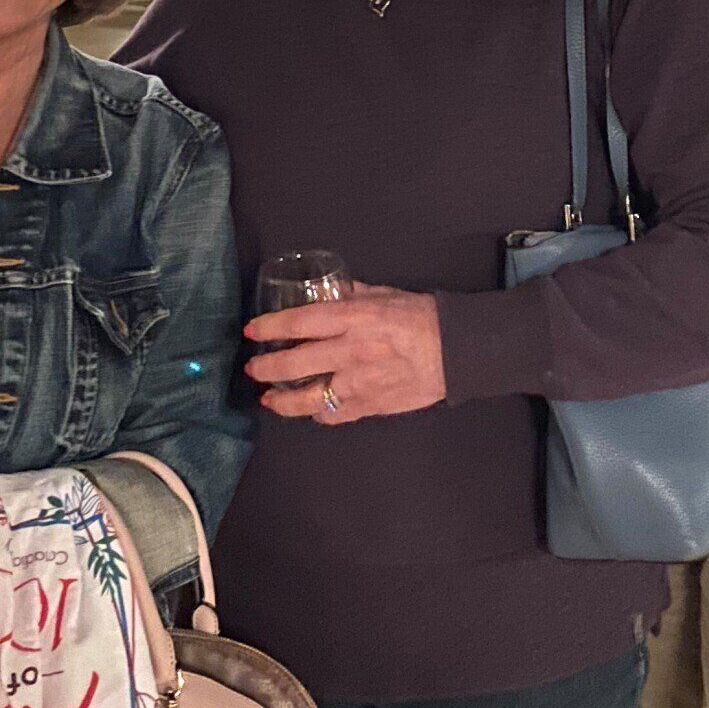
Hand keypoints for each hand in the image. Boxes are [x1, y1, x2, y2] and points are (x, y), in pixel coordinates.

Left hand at [244, 284, 445, 424]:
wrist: (456, 352)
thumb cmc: (421, 317)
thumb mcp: (384, 294)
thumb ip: (351, 295)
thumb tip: (325, 292)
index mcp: (354, 319)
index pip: (300, 322)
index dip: (270, 327)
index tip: (253, 330)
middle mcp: (350, 352)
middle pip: (294, 364)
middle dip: (266, 367)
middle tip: (253, 367)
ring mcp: (358, 384)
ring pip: (307, 398)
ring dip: (281, 400)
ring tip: (269, 398)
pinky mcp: (369, 406)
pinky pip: (332, 415)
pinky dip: (317, 413)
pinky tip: (309, 410)